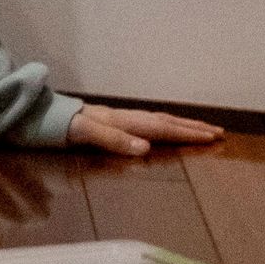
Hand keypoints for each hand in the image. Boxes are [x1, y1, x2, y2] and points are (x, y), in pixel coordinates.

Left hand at [68, 105, 224, 157]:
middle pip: (166, 121)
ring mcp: (122, 118)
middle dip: (194, 127)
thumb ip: (114, 140)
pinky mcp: (116, 122)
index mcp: (124, 121)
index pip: (162, 128)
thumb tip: (146, 147)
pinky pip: (149, 123)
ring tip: (203, 129)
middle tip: (220, 132)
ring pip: (160, 120)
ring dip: (183, 125)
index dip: (188, 133)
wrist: (44, 116)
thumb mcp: (85, 133)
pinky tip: (168, 130)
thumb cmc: (64, 126)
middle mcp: (127, 117)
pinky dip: (166, 126)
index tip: (212, 138)